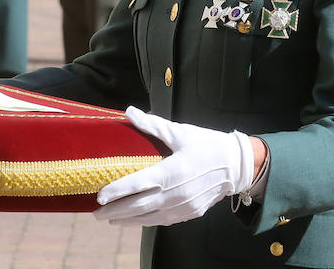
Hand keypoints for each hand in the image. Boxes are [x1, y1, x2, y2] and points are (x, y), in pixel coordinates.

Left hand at [94, 106, 255, 226]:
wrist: (237, 165)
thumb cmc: (207, 145)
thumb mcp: (180, 132)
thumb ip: (153, 125)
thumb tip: (130, 112)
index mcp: (172, 171)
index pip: (138, 184)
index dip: (117, 191)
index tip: (99, 196)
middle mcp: (176, 193)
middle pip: (139, 206)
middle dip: (115, 211)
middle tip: (96, 213)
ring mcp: (184, 206)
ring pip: (150, 217)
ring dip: (128, 220)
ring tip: (111, 219)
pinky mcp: (190, 213)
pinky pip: (164, 220)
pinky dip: (147, 221)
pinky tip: (136, 219)